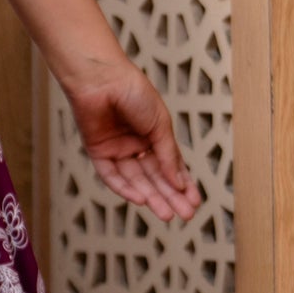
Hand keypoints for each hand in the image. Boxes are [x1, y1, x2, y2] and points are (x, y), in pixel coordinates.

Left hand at [62, 55, 201, 224]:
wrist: (102, 77)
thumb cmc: (132, 91)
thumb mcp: (160, 124)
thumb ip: (168, 154)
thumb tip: (180, 182)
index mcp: (153, 134)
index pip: (170, 165)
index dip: (183, 184)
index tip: (195, 201)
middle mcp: (135, 144)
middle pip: (155, 177)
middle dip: (170, 196)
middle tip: (186, 214)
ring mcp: (117, 149)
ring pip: (136, 180)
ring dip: (151, 197)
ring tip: (167, 214)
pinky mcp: (98, 151)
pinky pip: (112, 176)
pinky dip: (125, 188)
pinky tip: (141, 200)